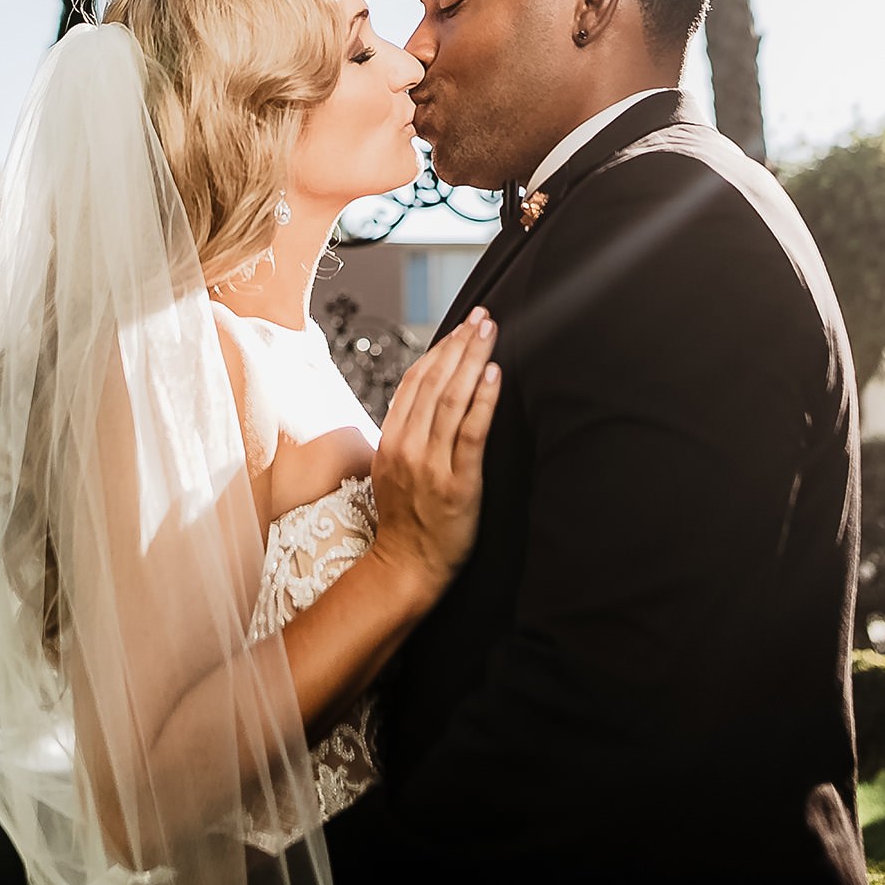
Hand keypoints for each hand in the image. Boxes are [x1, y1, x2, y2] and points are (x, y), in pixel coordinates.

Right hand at [367, 307, 502, 603]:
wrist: (407, 567)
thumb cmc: (406, 521)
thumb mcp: (391, 471)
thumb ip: (405, 436)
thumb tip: (427, 402)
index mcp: (391, 440)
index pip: (415, 382)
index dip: (439, 349)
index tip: (460, 326)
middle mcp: (408, 447)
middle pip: (434, 382)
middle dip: (460, 344)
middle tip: (482, 317)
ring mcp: (431, 465)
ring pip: (452, 400)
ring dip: (473, 360)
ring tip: (490, 333)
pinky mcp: (458, 483)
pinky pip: (471, 433)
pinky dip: (482, 400)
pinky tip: (493, 375)